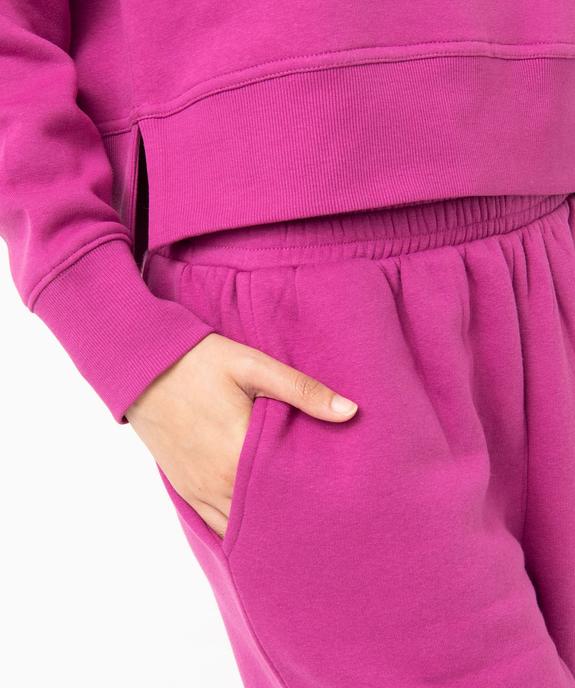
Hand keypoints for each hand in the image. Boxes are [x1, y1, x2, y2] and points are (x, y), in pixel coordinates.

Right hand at [125, 333, 357, 538]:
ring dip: (263, 530)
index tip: (337, 509)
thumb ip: (302, 391)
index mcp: (238, 454)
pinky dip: (235, 529)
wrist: (141, 364)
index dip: (313, 505)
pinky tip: (256, 526)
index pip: (287, 497)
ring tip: (294, 529)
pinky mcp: (183, 487)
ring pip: (237, 529)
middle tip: (322, 524)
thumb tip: (350, 411)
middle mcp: (216, 482)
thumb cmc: (200, 362)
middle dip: (292, 523)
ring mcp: (196, 489)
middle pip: (264, 520)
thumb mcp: (253, 366)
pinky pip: (212, 523)